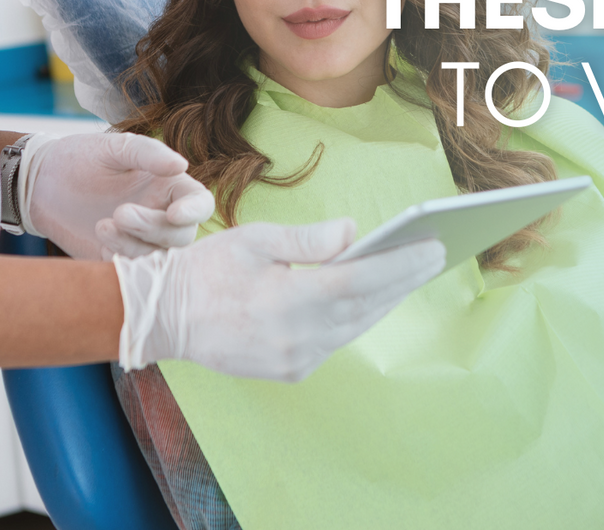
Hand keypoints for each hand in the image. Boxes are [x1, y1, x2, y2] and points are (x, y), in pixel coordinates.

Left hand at [21, 132, 213, 258]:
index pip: (200, 204)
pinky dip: (121, 262)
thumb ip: (148, 154)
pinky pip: (132, 272)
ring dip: (134, 246)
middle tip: (119, 213)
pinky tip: (99, 242)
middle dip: (153, 228)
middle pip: (182, 237)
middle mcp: (161, 216)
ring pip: (159, 258)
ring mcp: (141, 241)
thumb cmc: (80, 158)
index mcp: (169, 187)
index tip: (174, 214)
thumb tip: (182, 164)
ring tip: (101, 226)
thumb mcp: (113, 148)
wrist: (40, 184)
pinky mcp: (118, 260)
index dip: (194, 212)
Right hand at [113, 218, 443, 381]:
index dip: (401, 264)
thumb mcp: (254, 240)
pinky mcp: (292, 371)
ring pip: (356, 326)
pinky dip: (359, 317)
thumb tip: (355, 233)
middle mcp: (296, 337)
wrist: (165, 318)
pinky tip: (377, 297)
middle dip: (405, 279)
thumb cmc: (207, 270)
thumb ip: (308, 239)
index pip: (360, 281)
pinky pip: (338, 341)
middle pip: (367, 306)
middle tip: (437, 253)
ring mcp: (295, 360)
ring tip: (414, 271)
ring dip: (387, 299)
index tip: (434, 246)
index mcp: (287, 299)